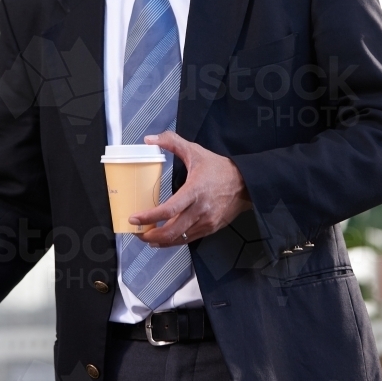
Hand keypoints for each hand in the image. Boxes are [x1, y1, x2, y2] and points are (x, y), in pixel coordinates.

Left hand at [130, 131, 251, 246]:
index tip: (135, 219)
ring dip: (160, 241)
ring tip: (147, 236)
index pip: (169, 210)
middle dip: (150, 235)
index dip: (149, 217)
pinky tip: (165, 238)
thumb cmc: (221, 168)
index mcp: (195, 190)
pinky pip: (188, 239)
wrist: (246, 183)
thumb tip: (150, 139)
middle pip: (171, 231)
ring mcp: (206, 222)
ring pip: (179, 239)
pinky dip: (174, 241)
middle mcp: (201, 210)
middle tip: (137, 232)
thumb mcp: (195, 151)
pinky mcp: (211, 228)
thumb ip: (172, 142)